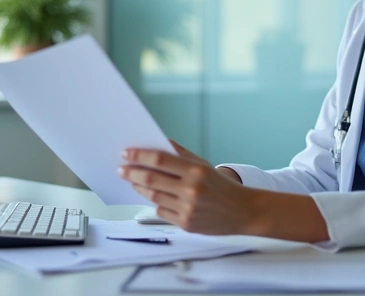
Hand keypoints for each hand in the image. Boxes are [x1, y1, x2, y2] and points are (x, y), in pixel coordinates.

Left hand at [119, 141, 255, 234]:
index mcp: (196, 171)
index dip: (139, 155)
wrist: (242, 211)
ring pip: (153, 196)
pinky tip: (155, 196)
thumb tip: (159, 140)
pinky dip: (156, 202)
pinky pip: (162, 211)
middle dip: (132, 172)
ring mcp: (188, 209)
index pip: (160, 160)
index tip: (126, 153)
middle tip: (121, 168)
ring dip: (139, 187)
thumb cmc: (221, 186)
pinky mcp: (186, 224)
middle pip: (151, 178)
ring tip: (133, 181)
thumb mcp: (203, 165)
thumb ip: (181, 153)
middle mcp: (191, 190)